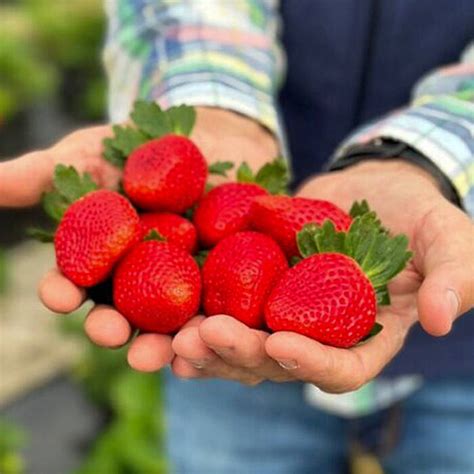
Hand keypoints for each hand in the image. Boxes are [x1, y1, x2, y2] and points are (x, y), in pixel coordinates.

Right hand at [0, 108, 276, 370]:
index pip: (75, 282)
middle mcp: (137, 280)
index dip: (63, 290)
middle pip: (121, 313)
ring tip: (166, 352)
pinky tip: (219, 333)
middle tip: (110, 334)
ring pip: (170, 323)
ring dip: (165, 341)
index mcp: (101, 259)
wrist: (206, 141)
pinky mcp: (222, 279)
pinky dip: (218, 322)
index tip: (58, 294)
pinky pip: (220, 307)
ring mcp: (180, 282)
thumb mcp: (91, 154)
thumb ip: (44, 173)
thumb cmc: (140, 148)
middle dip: (112, 327)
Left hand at [172, 159, 472, 391]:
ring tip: (174, 339)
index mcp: (365, 336)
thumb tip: (438, 318)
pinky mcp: (258, 287)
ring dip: (207, 347)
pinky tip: (167, 324)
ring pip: (242, 344)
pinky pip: (225, 309)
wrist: (372, 188)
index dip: (312, 362)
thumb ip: (452, 277)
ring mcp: (285, 312)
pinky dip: (196, 319)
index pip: (341, 367)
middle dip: (240, 354)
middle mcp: (319, 334)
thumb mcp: (448, 240)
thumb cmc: (417, 216)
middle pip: (278, 362)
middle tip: (202, 339)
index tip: (279, 344)